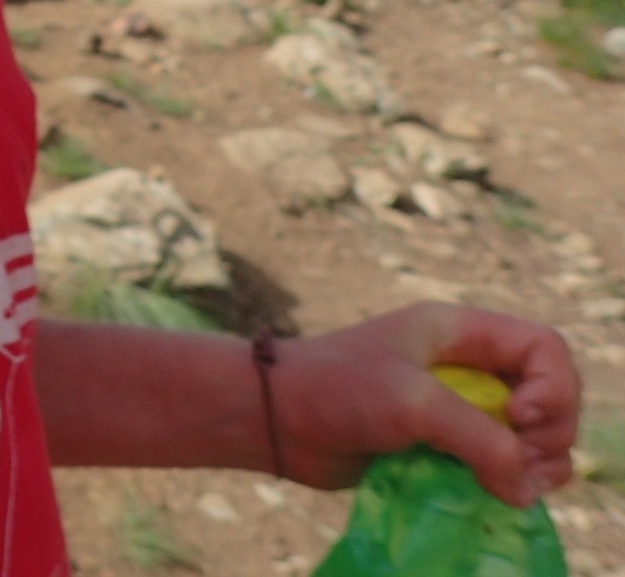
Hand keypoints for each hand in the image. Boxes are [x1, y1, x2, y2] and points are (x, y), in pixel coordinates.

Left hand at [272, 302, 579, 505]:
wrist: (276, 418)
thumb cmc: (336, 390)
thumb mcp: (413, 403)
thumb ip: (480, 440)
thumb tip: (526, 488)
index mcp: (459, 332)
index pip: (544, 348)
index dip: (553, 387)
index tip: (522, 418)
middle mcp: (465, 366)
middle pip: (549, 396)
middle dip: (548, 434)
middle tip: (518, 461)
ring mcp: (456, 407)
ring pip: (530, 437)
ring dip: (535, 465)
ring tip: (509, 486)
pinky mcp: (442, 445)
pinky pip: (499, 465)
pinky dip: (510, 482)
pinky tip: (496, 495)